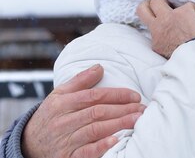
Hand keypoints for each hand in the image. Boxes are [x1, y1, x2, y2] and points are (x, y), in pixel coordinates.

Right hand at [21, 64, 144, 157]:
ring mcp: (64, 140)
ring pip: (94, 130)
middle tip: (142, 109)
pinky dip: (101, 146)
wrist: (29, 144)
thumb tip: (100, 67)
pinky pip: (85, 152)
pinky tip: (116, 141)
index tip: (135, 95)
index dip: (116, 95)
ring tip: (138, 121)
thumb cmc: (51, 115)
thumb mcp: (59, 95)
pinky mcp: (66, 157)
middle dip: (123, 110)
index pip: (94, 96)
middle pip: (97, 113)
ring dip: (119, 125)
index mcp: (62, 103)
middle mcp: (62, 122)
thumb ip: (80, 81)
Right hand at [136, 0, 194, 57]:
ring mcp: (169, 18)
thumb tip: (173, 41)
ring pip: (158, 0)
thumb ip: (167, 45)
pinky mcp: (184, 12)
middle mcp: (159, 29)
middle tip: (162, 4)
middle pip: (142, 8)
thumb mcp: (172, 56)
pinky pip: (188, 4)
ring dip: (168, 1)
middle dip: (150, 4)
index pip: (149, 28)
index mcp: (157, 43)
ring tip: (183, 9)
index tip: (161, 19)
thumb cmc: (192, 60)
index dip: (156, 21)